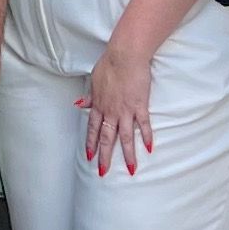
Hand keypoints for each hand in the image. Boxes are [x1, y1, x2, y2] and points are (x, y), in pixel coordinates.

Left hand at [79, 42, 154, 177]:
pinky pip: (144, 125)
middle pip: (107, 138)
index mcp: (99, 105)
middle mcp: (111, 111)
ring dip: (128, 155)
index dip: (91, 143)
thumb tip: (79, 104)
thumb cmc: (109, 65)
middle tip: (103, 172)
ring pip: (126, 137)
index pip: (93, 129)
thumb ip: (89, 96)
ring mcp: (126, 110)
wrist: (124, 56)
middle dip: (105, 156)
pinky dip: (147, 137)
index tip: (90, 156)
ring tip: (130, 170)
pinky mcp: (140, 106)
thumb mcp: (94, 81)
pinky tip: (149, 149)